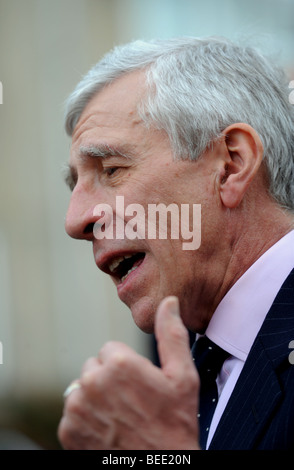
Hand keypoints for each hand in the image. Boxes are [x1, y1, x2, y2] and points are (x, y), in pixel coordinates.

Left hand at [58, 296, 199, 449]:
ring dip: (96, 397)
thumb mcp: (182, 376)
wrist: (160, 468)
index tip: (139, 384)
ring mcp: (77, 408)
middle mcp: (92, 381)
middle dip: (109, 378)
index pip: (110, 349)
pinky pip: (73, 412)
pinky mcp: (68, 430)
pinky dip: (86, 419)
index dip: (127, 366)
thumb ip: (171, 334)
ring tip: (119, 416)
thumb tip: (169, 302)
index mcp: (118, 363)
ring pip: (83, 388)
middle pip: (94, 366)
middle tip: (131, 401)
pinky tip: (107, 430)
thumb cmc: (174, 424)